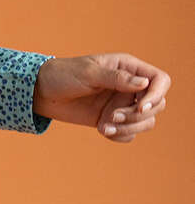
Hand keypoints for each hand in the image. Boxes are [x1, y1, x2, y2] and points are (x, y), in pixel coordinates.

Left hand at [34, 53, 169, 141]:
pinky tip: (101, 130)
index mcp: (129, 68)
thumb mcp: (89, 73)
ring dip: (129, 128)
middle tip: (112, 117)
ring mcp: (122, 104)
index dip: (157, 95)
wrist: (43, 93)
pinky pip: (129, 134)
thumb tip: (144, 84)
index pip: (160, 80)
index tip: (140, 107)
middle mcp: (130, 87)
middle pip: (157, 105)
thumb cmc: (64, 75)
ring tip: (104, 127)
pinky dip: (119, 135)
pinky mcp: (112, 120)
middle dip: (137, 115)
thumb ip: (117, 78)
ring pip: (145, 122)